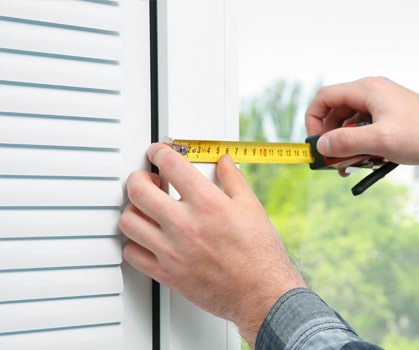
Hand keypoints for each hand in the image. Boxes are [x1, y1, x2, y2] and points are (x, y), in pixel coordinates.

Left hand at [119, 143, 305, 345]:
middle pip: (138, 190)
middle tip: (148, 179)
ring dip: (134, 209)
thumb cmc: (261, 255)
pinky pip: (132, 254)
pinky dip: (135, 242)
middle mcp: (185, 225)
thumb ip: (233, 180)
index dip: (160, 152)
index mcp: (208, 203)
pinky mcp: (167, 274)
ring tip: (146, 208)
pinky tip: (148, 238)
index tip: (159, 153)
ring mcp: (172, 251)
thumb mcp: (252, 207)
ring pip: (129, 221)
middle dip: (139, 177)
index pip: (170, 165)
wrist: (261, 293)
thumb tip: (224, 162)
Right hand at [305, 77, 418, 178]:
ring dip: (347, 145)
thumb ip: (346, 141)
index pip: (325, 98)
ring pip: (351, 122)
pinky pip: (366, 128)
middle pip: (336, 112)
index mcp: (367, 90)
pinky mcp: (390, 115)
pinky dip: (362, 144)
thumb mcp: (378, 141)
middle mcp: (372, 92)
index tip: (316, 144)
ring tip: (352, 166)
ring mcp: (382, 103)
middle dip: (332, 138)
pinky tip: (368, 161)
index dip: (313, 120)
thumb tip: (321, 145)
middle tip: (333, 162)